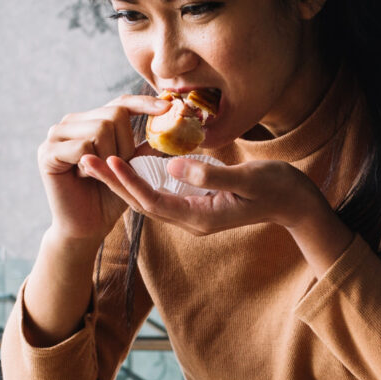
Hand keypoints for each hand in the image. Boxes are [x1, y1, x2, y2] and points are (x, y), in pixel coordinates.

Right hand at [37, 95, 169, 246]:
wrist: (86, 227)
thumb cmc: (110, 198)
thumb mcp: (133, 170)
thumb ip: (144, 148)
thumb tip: (168, 126)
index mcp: (91, 122)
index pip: (121, 103)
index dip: (144, 104)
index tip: (168, 108)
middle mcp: (72, 123)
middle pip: (114, 114)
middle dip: (126, 145)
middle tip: (115, 167)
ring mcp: (56, 135)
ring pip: (100, 128)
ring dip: (109, 157)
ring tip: (96, 173)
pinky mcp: (48, 152)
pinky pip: (83, 147)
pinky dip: (91, 165)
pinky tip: (83, 176)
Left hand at [81, 155, 354, 274]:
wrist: (296, 203)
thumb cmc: (276, 188)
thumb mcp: (246, 178)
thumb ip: (210, 174)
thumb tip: (172, 166)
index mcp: (200, 217)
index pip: (154, 201)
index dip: (129, 182)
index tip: (108, 160)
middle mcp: (192, 220)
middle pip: (143, 203)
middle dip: (114, 183)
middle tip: (84, 159)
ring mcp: (195, 214)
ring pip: (149, 198)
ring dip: (122, 181)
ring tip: (96, 161)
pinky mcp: (198, 203)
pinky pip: (162, 193)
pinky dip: (142, 179)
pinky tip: (128, 164)